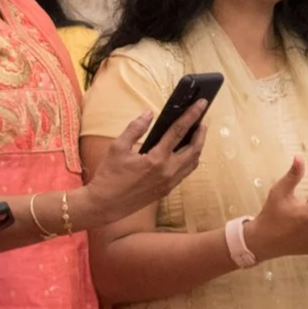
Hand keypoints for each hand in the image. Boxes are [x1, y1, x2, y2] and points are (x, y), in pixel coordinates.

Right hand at [82, 102, 208, 225]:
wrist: (105, 204)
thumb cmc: (109, 175)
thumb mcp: (117, 147)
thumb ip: (135, 129)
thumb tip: (148, 114)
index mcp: (156, 159)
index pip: (179, 132)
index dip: (192, 116)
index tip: (201, 104)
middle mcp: (168, 171)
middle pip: (194, 149)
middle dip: (201, 133)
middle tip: (202, 121)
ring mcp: (169, 182)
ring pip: (193, 163)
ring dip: (197, 147)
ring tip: (197, 135)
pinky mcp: (167, 190)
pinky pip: (185, 173)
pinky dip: (190, 160)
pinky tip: (186, 153)